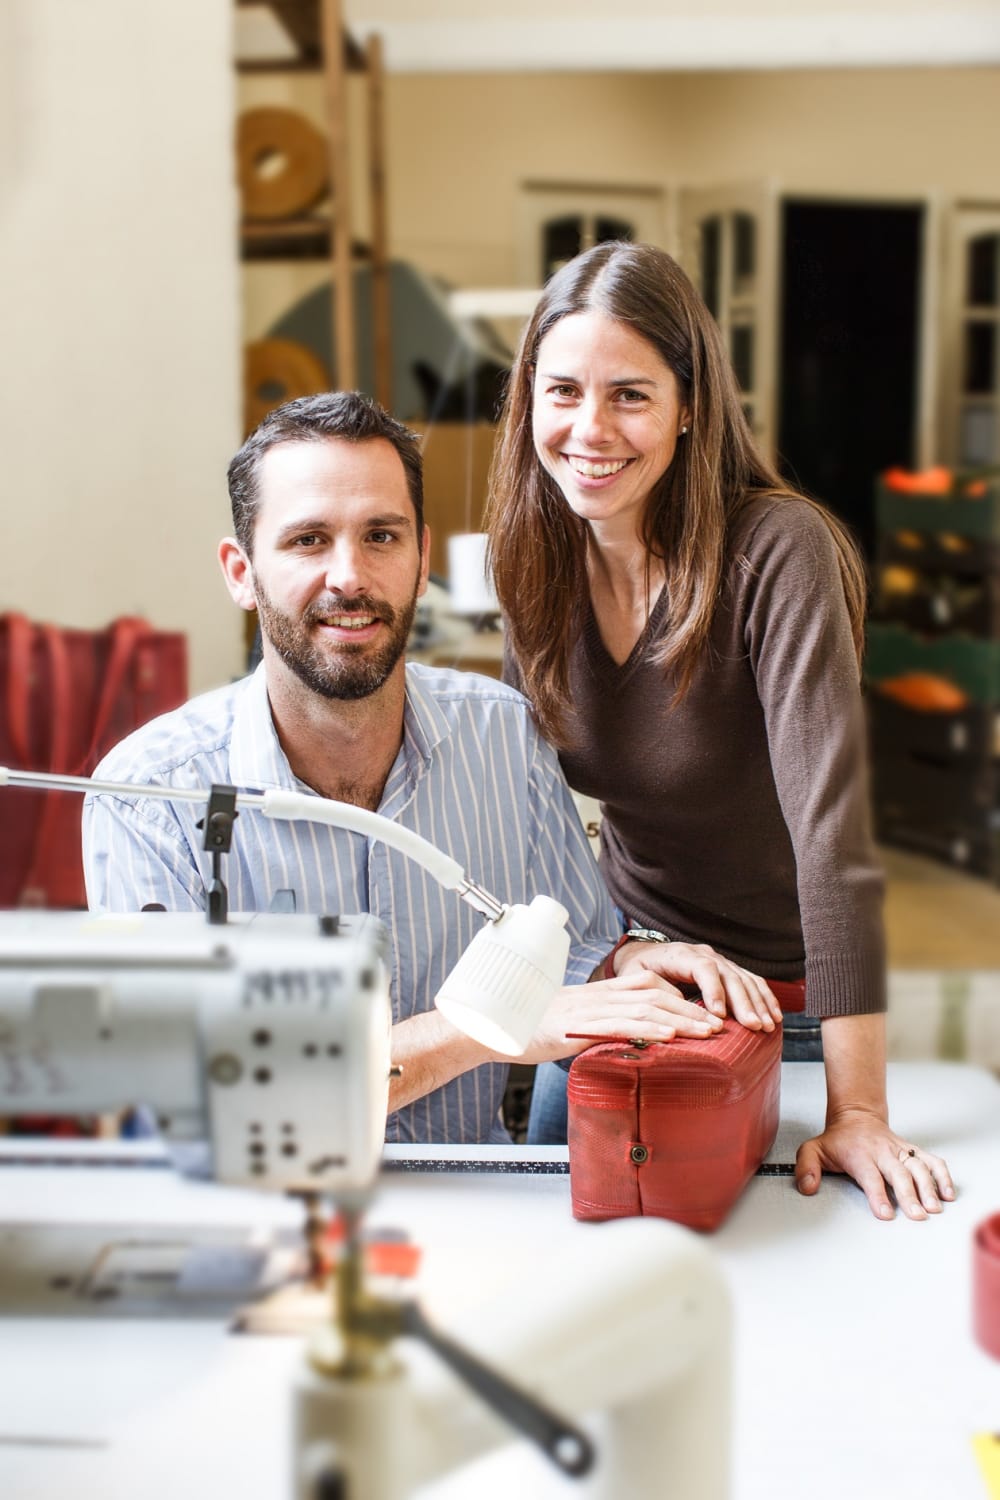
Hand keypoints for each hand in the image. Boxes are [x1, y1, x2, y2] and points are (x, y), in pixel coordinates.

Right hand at [522, 970, 726, 1063]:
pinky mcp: (576, 1027)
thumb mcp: (571, 1023)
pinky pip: (618, 1025)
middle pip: (655, 994)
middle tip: (719, 1024)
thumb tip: (625, 1039)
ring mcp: (587, 1010)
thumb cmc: (529, 1028)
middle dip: (691, 1009)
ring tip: (707, 1032)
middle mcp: (598, 996)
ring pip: (644, 1008)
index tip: (704, 1012)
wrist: (491, 1027)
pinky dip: (646, 1029)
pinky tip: (668, 1037)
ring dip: (680, 1019)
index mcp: (598, 992)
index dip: (680, 996)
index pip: (649, 985)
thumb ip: (598, 1025)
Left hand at [614, 939, 781, 1032]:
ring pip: (744, 978)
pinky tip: (774, 1015)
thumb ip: (651, 991)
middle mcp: (704, 954)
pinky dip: (765, 998)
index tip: (719, 1014)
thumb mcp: (636, 979)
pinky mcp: (728, 970)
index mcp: (680, 954)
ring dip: (758, 1003)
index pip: (703, 967)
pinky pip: (752, 981)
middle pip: (729, 974)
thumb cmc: (638, 971)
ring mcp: (719, 960)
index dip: (713, 989)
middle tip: (753, 1026)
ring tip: (766, 1025)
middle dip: (744, 1002)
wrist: (645, 955)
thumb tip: (671, 1012)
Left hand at [795, 1107, 955, 1220]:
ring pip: (919, 1167)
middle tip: (918, 1215)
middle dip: (909, 1195)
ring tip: (935, 1208)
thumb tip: (807, 1187)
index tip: (886, 1213)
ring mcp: (900, 1151)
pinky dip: (943, 1175)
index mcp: (860, 1154)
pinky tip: (948, 1193)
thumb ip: (806, 1168)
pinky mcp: (913, 1151)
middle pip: (899, 1173)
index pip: (870, 1177)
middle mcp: (883, 1152)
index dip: (878, 1195)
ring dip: (929, 1187)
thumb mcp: (813, 1149)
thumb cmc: (837, 1140)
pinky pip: (932, 1161)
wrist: (856, 1116)